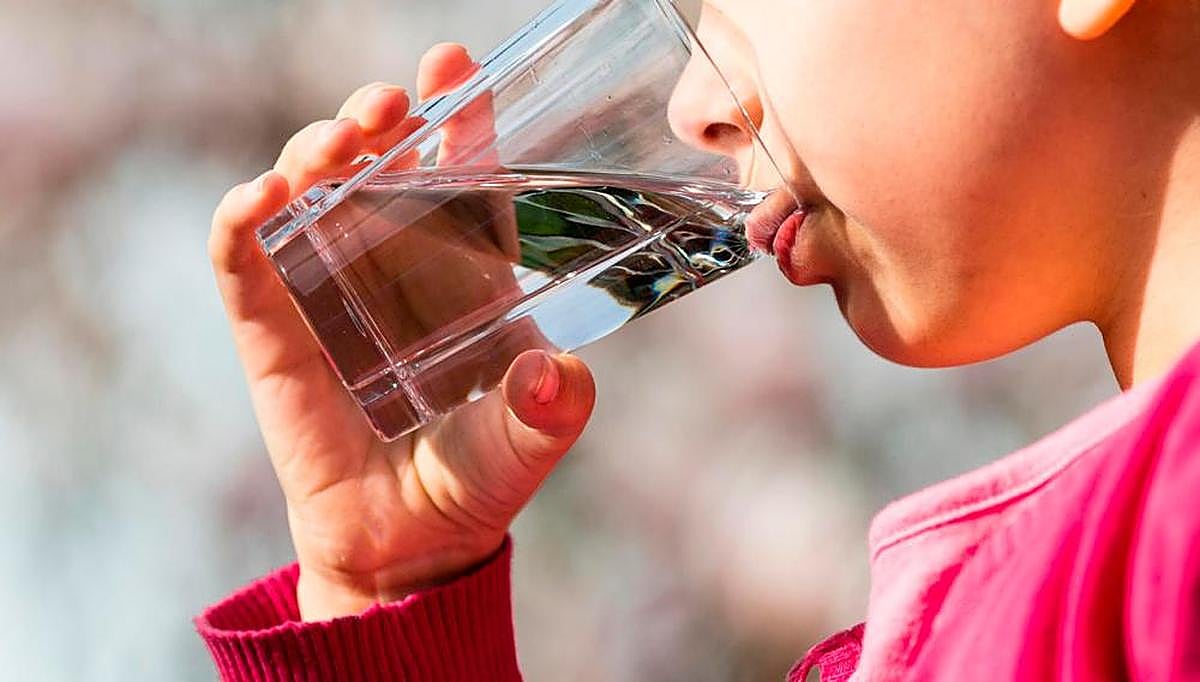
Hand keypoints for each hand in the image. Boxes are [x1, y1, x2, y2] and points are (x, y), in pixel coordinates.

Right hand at [208, 43, 596, 620]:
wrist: (406, 545)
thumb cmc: (474, 479)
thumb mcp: (527, 442)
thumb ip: (551, 411)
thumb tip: (558, 374)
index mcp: (464, 272)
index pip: (461, 176)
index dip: (460, 119)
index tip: (457, 66)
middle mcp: (394, 266)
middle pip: (378, 164)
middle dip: (379, 119)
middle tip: (392, 102)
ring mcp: (327, 290)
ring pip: (309, 191)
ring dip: (316, 152)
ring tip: (339, 141)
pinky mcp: (272, 329)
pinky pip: (244, 261)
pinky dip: (243, 222)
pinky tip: (260, 198)